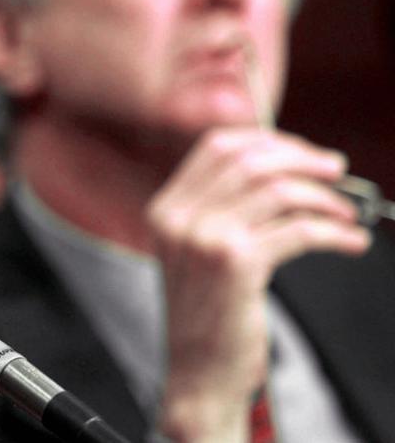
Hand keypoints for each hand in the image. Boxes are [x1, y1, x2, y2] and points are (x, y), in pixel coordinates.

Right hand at [146, 127, 370, 441]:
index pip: (216, 146)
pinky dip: (334, 232)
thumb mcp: (197, 251)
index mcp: (166, 208)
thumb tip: (282, 167)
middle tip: (336, 172)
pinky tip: (350, 241)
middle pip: (249, 160)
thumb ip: (220, 208)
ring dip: (324, 198)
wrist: (198, 374)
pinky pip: (297, 230)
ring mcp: (203, 238)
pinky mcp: (235, 263)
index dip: (266, 140)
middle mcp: (179, 217)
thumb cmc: (209, 316)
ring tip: (346, 213)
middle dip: (302, 159)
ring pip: (277, 190)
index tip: (302, 152)